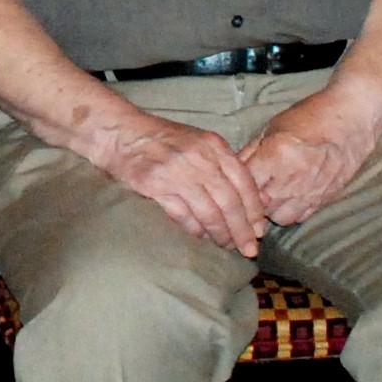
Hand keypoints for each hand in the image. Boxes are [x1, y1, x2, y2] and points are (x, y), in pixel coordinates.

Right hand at [95, 111, 267, 254]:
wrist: (121, 132)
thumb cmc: (162, 139)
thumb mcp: (198, 142)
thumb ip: (220, 164)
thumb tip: (245, 199)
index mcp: (214, 146)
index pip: (244, 182)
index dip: (254, 210)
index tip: (259, 230)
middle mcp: (199, 158)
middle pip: (229, 201)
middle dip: (242, 230)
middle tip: (249, 249)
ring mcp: (177, 172)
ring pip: (209, 212)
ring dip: (220, 234)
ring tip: (226, 247)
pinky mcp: (156, 186)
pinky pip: (182, 215)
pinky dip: (195, 230)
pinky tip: (201, 238)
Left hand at [240, 78, 381, 225]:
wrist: (352, 119)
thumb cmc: (311, 116)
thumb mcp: (273, 127)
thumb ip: (251, 151)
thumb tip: (231, 169)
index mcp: (276, 156)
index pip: (244, 184)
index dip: (235, 186)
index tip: (233, 184)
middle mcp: (292, 179)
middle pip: (259, 206)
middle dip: (251, 201)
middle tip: (251, 190)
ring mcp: (310, 192)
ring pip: (279, 218)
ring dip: (271, 210)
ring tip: (271, 195)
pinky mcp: (324, 199)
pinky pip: (300, 217)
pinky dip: (290, 211)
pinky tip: (289, 198)